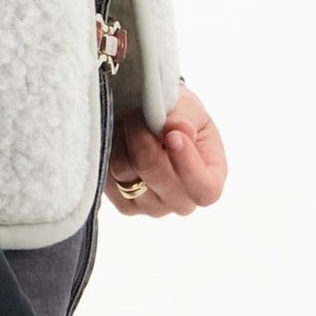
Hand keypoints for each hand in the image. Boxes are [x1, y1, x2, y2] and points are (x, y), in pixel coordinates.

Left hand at [107, 82, 225, 221]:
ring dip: (124, 139)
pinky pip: (106, 174)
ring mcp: (151, 207)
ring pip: (125, 171)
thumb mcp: (188, 108)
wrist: (149, 123)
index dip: (188, 165)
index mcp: (209, 179)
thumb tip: (179, 130)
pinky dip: (110, 150)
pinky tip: (122, 142)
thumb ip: (184, 117)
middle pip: (157, 176)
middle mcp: (182, 201)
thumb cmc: (178, 117)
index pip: (204, 189)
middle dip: (144, 136)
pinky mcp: (123, 205)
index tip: (172, 135)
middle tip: (140, 114)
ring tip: (132, 125)